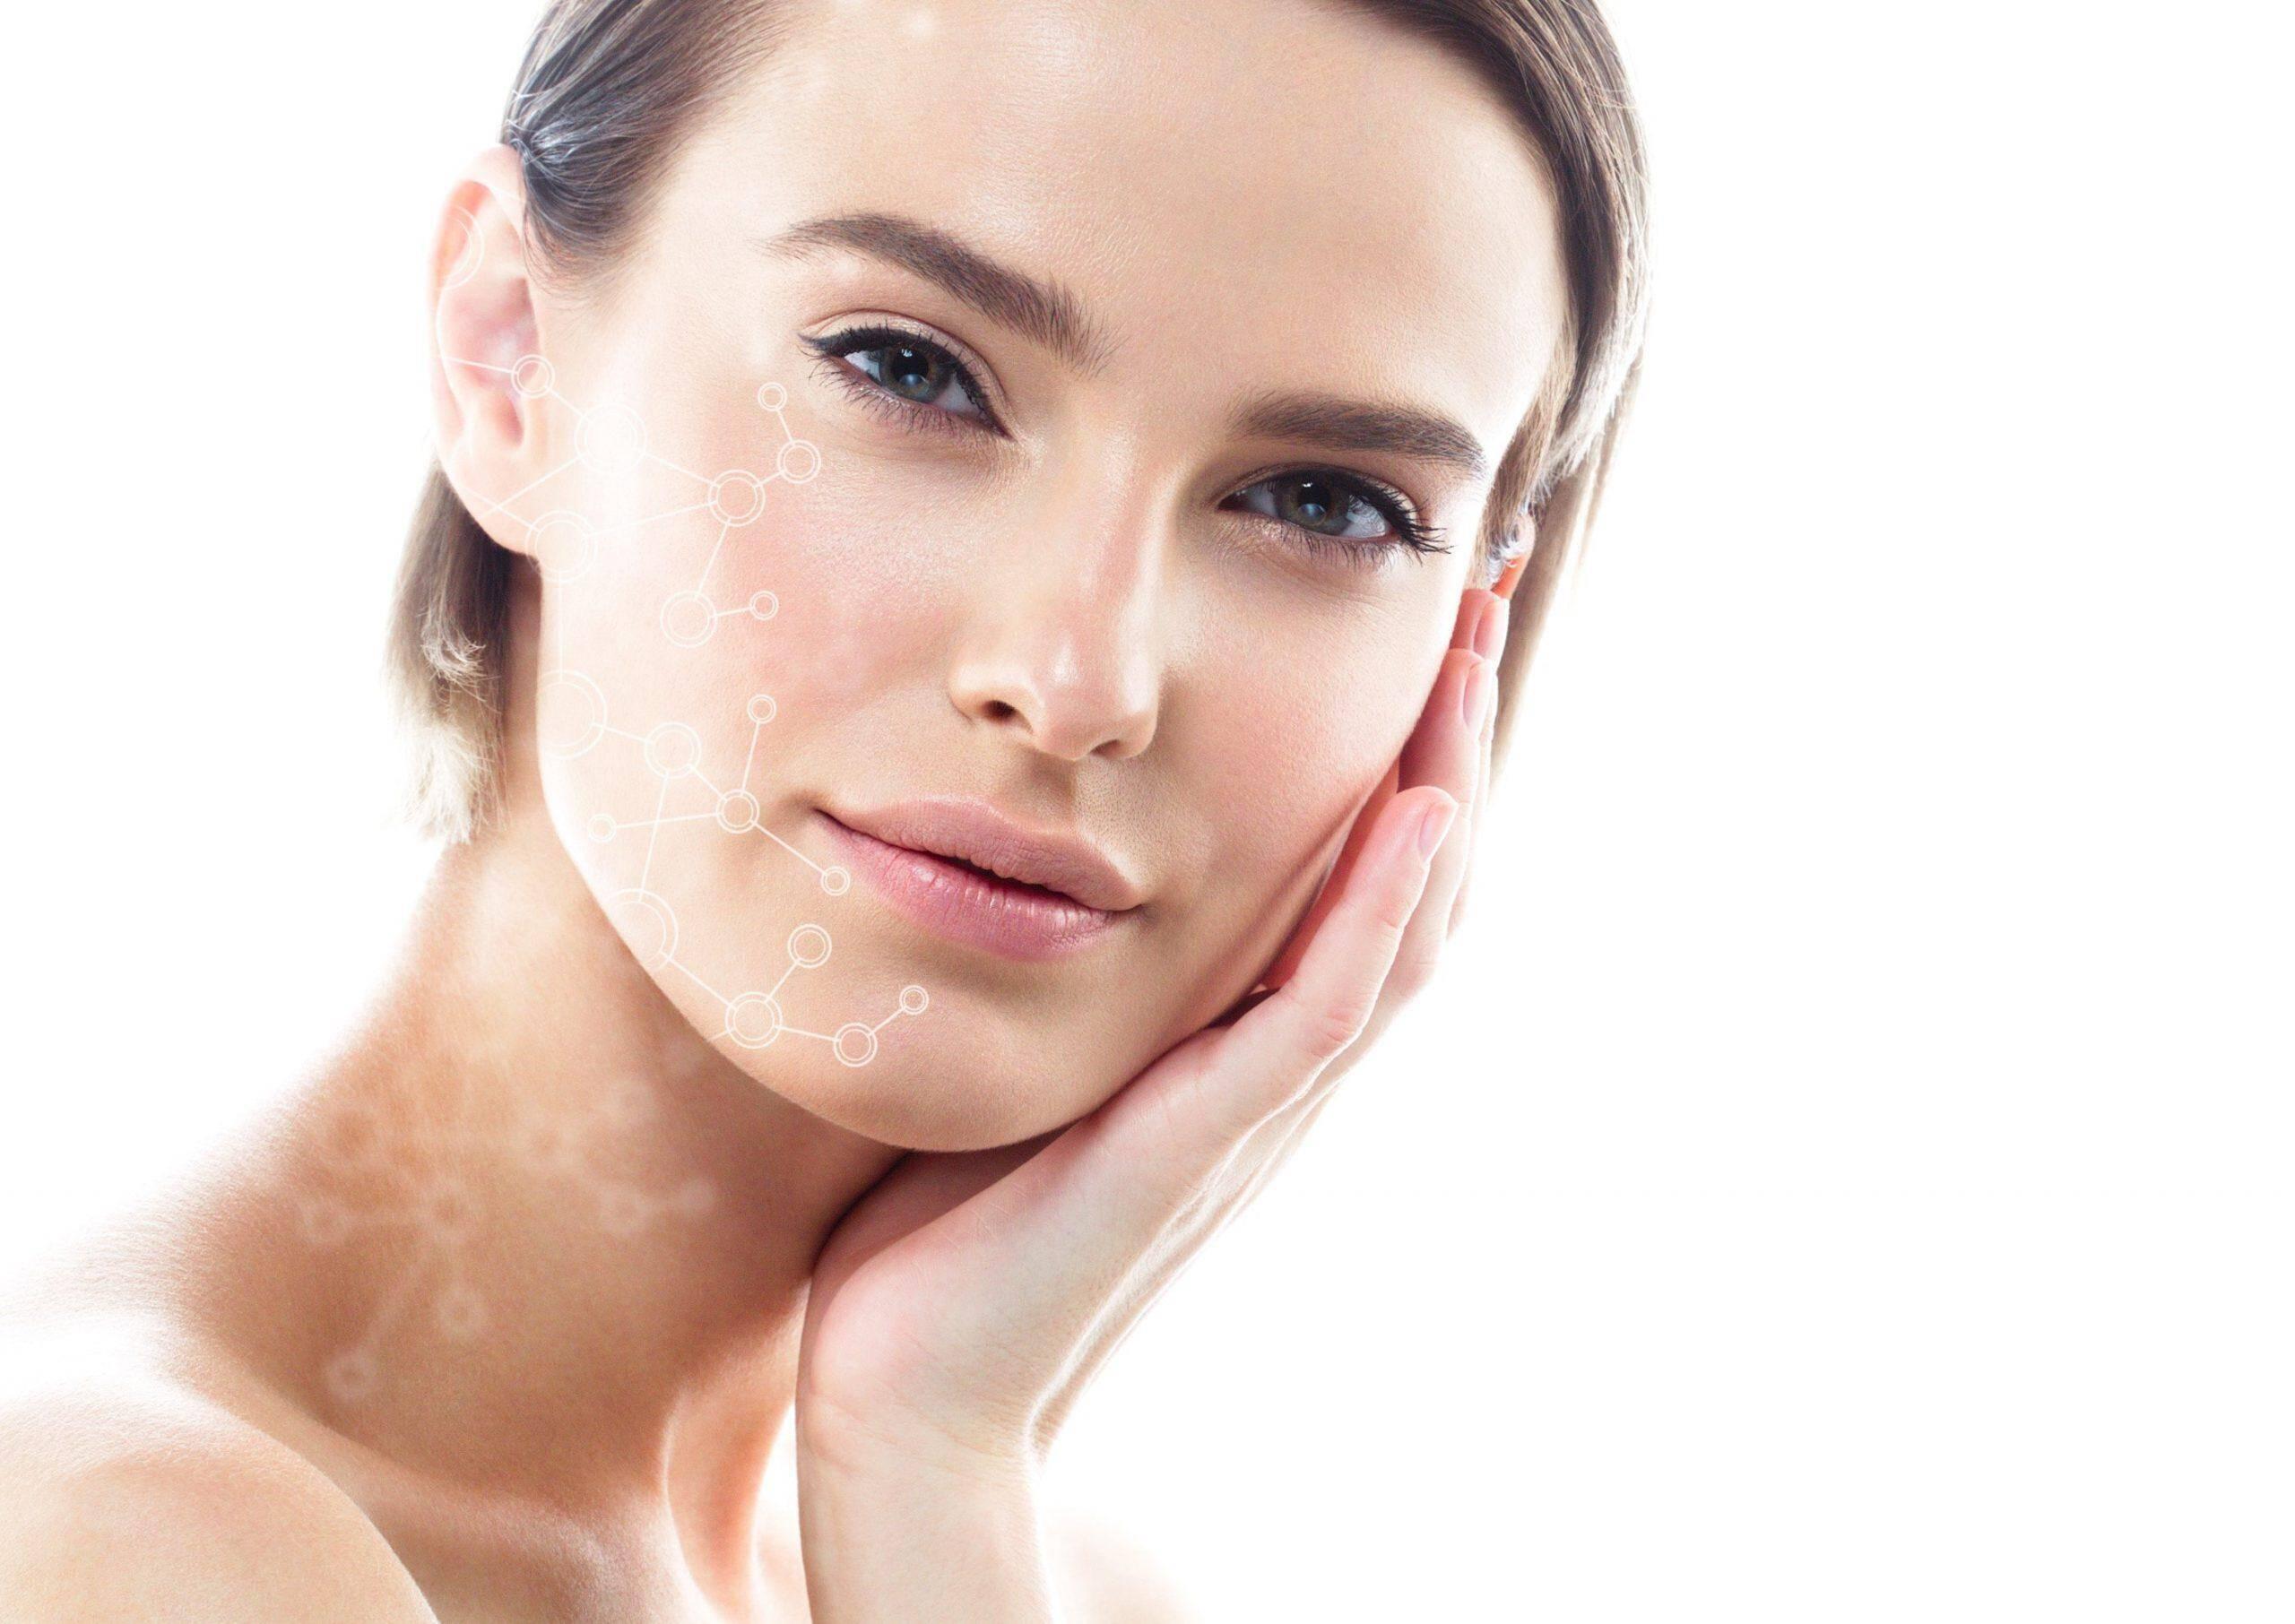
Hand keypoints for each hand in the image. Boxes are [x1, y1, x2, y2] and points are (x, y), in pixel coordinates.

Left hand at [793, 590, 1510, 1481]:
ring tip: (1463, 666)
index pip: (1356, 879)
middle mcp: (1271, 1072)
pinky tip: (1415, 815)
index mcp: (1233, 1043)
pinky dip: (1378, 913)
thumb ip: (1074, 971)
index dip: (1400, 754)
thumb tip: (1037, 860)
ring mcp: (1252, 1112)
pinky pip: (1319, 1018)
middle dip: (1448, 741)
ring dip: (1444, 794)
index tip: (1414, 623)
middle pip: (1411, 890)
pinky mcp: (1204, 1146)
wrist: (912, 1390)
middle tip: (1475, 597)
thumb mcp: (1028, 1052)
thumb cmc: (946, 1225)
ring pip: (1398, 938)